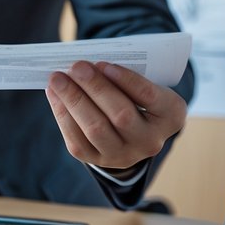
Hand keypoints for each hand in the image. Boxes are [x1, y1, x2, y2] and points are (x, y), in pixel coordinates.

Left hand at [45, 60, 186, 171]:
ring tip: (57, 79)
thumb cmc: (137, 95)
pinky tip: (54, 94)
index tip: (104, 63)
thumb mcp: (145, 83)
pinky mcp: (99, 161)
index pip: (148, 97)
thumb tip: (87, 65)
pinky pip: (77, 140)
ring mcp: (125, 155)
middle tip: (76, 67)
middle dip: (95, 88)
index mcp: (170, 115)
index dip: (126, 80)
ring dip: (73, 100)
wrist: (132, 130)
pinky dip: (62, 114)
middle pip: (120, 115)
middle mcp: (151, 141)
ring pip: (95, 129)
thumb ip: (124, 75)